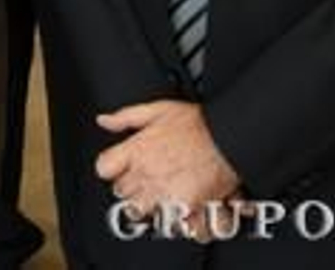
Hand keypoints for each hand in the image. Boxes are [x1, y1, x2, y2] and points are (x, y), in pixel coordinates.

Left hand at [95, 100, 238, 228]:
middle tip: (145, 178)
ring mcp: (164, 194)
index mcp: (137, 151)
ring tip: (161, 193)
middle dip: (130, 185)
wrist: (230, 139)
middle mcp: (147, 175)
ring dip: (147, 204)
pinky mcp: (185, 210)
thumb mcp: (158, 109)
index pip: (104, 168)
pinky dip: (172, 220)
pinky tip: (179, 208)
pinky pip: (168, 225)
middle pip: (121, 192)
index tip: (121, 166)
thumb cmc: (198, 124)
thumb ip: (126, 116)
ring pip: (140, 212)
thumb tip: (104, 120)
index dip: (112, 167)